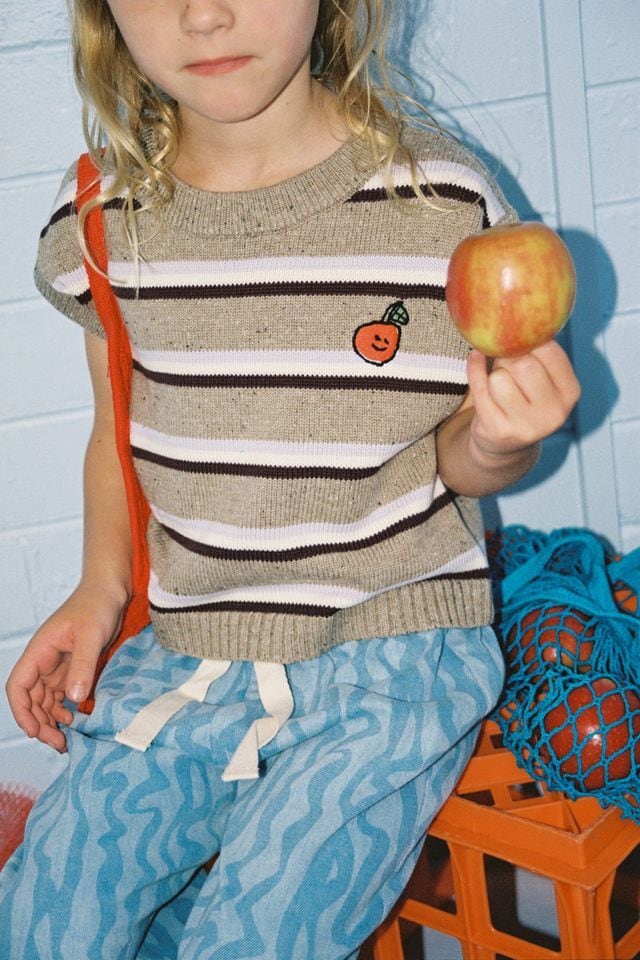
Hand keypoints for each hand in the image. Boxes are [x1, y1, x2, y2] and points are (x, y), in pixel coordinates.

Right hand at [5, 583, 125, 752]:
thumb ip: (82, 665)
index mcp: (40, 651)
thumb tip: (73, 697)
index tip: (35, 731)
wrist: (110, 591)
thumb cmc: (97, 605)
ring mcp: (57, 666)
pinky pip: (61, 695)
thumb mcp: (91, 635)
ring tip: (66, 738)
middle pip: (31, 700)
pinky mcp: (72, 668)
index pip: (18, 686)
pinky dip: (63, 709)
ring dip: (51, 720)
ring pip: (45, 701)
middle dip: (40, 723)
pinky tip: (75, 718)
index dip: (22, 711)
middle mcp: (44, 661)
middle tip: (59, 743)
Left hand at [466, 340, 580, 460]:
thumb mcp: (541, 378)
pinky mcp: (499, 431)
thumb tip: (521, 305)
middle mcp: (554, 412)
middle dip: (509, 356)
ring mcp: (527, 426)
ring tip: (497, 379)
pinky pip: (479, 388)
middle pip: (523, 364)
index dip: (530, 338)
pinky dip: (474, 370)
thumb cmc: (522, 397)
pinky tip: (475, 360)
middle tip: (505, 356)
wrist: (503, 445)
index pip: (550, 351)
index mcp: (570, 392)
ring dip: (493, 373)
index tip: (519, 334)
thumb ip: (539, 350)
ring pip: (499, 379)